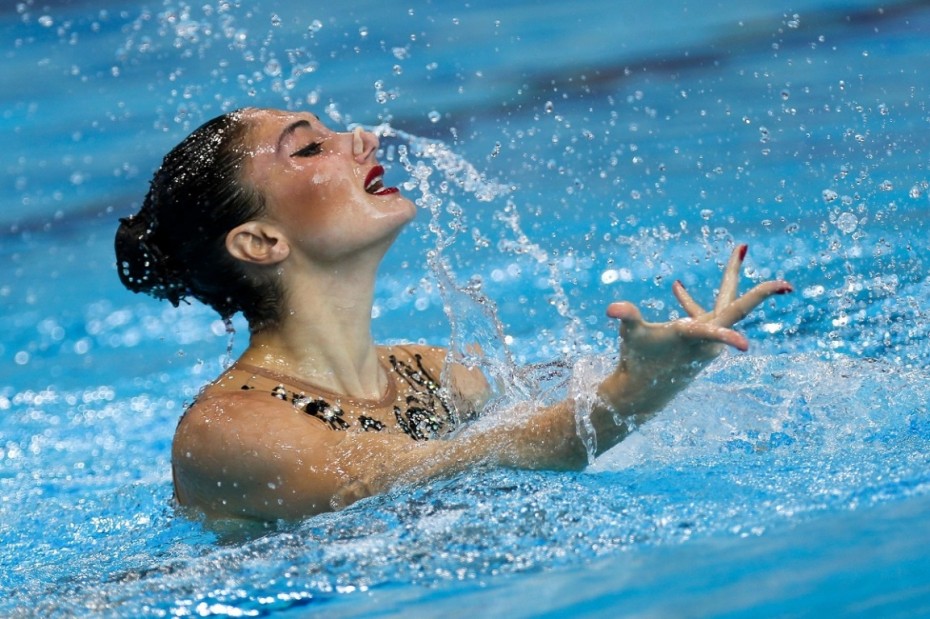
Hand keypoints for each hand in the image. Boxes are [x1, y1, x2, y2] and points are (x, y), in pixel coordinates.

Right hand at [599, 244, 791, 412]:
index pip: (720, 328)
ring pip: (724, 305)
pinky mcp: (698, 340)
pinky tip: (677, 286)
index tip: (746, 346)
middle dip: (761, 293)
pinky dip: (690, 301)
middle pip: (738, 307)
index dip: (731, 333)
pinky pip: (702, 314)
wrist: (641, 391)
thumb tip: (613, 309)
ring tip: (740, 250)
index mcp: (695, 337)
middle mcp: (707, 340)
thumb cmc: (638, 362)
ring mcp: (706, 339)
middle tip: (787, 284)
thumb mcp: (631, 336)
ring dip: (729, 277)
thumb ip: (627, 317)